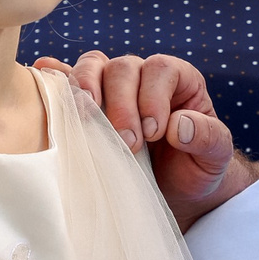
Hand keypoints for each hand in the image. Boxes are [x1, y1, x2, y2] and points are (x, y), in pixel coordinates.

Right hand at [34, 52, 247, 220]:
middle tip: (126, 143)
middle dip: (120, 103)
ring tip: (85, 118)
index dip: (152, 96)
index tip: (153, 133)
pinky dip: (55, 80)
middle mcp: (142, 77)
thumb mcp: (216, 157)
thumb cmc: (198, 169)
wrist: (177, 192)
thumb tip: (179, 125)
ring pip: (92, 67)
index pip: (160, 69)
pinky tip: (43, 79)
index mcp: (178, 80)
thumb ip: (209, 137)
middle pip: (122, 67)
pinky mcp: (89, 106)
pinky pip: (68, 82)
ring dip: (85, 90)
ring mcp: (112, 89)